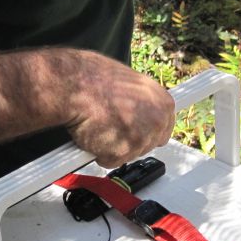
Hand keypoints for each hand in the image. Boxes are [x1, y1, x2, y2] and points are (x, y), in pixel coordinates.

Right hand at [66, 53, 174, 168]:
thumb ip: (142, 104)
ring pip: (129, 154)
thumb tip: (140, 115)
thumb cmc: (96, 79)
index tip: (135, 131)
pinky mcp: (123, 152)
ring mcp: (142, 138)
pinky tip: (92, 133)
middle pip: (147, 145)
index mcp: (163, 103)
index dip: (146, 131)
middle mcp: (158, 121)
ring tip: (99, 125)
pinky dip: (98, 152)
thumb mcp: (131, 86)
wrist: (76, 85)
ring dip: (112, 146)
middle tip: (110, 126)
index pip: (163, 129)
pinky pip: (110, 160)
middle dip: (128, 141)